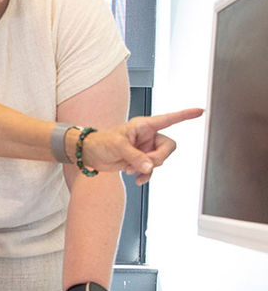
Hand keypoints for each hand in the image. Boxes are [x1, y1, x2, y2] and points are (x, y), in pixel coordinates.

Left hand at [82, 108, 203, 184]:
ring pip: (160, 160)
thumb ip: (135, 156)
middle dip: (158, 157)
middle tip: (143, 163)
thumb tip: (149, 167)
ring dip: (148, 168)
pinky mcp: (141, 161)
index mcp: (144, 125)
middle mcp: (148, 136)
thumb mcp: (118, 146)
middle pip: (168, 147)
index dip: (185, 115)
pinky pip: (152, 170)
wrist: (90, 155)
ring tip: (130, 168)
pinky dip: (146, 175)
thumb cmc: (101, 142)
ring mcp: (146, 149)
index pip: (169, 119)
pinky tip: (136, 178)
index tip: (200, 111)